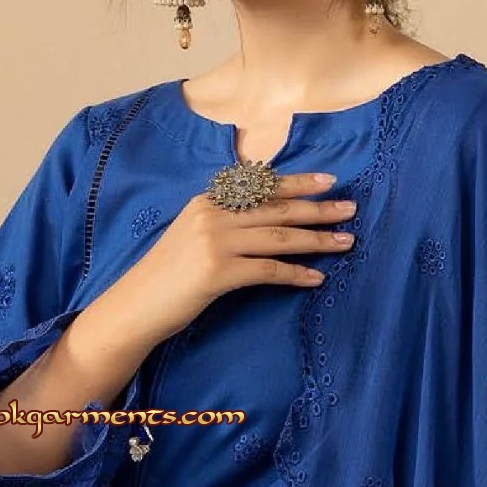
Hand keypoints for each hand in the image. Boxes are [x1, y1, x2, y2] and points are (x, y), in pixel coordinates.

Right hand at [110, 170, 356, 346]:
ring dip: (316, 240)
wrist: (136, 305)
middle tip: (350, 209)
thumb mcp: (191, 235)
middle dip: (318, 208)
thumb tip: (263, 218)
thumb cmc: (165, 276)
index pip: (261, 186)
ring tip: (345, 242)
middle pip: (277, 208)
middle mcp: (212, 215)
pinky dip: (295, 274)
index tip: (328, 180)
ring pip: (279, 236)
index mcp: (207, 201)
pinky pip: (268, 270)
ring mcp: (215, 242)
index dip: (297, 183)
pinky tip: (316, 279)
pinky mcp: (218, 272)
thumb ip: (222, 221)